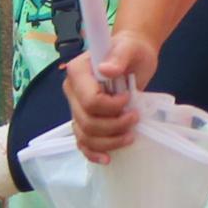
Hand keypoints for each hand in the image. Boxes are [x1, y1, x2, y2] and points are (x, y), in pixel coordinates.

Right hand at [68, 31, 153, 159]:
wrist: (133, 56)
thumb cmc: (131, 50)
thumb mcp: (129, 49)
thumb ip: (118, 58)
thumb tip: (106, 70)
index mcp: (77, 73)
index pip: (90, 102)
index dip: (111, 107)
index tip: (128, 99)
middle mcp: (72, 92)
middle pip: (88, 122)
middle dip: (114, 125)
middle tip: (135, 117)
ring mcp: (77, 107)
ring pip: (85, 136)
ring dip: (110, 140)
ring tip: (131, 134)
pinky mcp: (86, 119)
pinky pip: (83, 142)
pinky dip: (94, 152)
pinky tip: (108, 158)